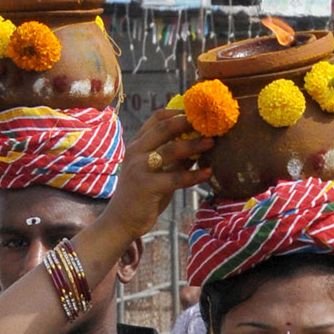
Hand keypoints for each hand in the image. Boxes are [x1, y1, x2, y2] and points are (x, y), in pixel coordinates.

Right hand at [99, 108, 212, 240]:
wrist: (121, 221)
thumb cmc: (142, 196)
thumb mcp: (157, 172)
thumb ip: (173, 159)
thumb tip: (199, 145)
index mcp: (137, 145)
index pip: (156, 120)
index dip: (178, 113)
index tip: (197, 113)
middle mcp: (135, 152)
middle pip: (164, 129)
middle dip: (187, 123)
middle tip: (208, 122)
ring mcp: (139, 168)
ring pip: (170, 150)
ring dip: (194, 145)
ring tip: (212, 142)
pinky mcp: (146, 186)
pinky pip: (175, 178)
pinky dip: (194, 175)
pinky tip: (208, 172)